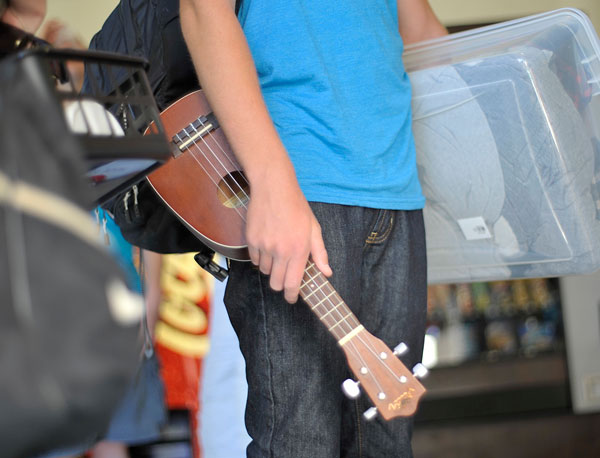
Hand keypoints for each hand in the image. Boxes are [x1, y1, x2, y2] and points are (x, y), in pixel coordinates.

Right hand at [245, 169, 331, 303]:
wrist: (273, 187)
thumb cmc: (296, 206)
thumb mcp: (314, 228)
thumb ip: (320, 253)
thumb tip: (326, 272)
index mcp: (298, 249)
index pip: (293, 284)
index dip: (292, 296)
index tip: (292, 298)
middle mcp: (280, 250)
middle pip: (276, 283)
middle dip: (281, 285)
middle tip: (285, 277)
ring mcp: (264, 246)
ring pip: (264, 271)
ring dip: (271, 268)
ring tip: (278, 253)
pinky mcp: (251, 240)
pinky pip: (254, 259)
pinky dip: (260, 258)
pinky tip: (268, 245)